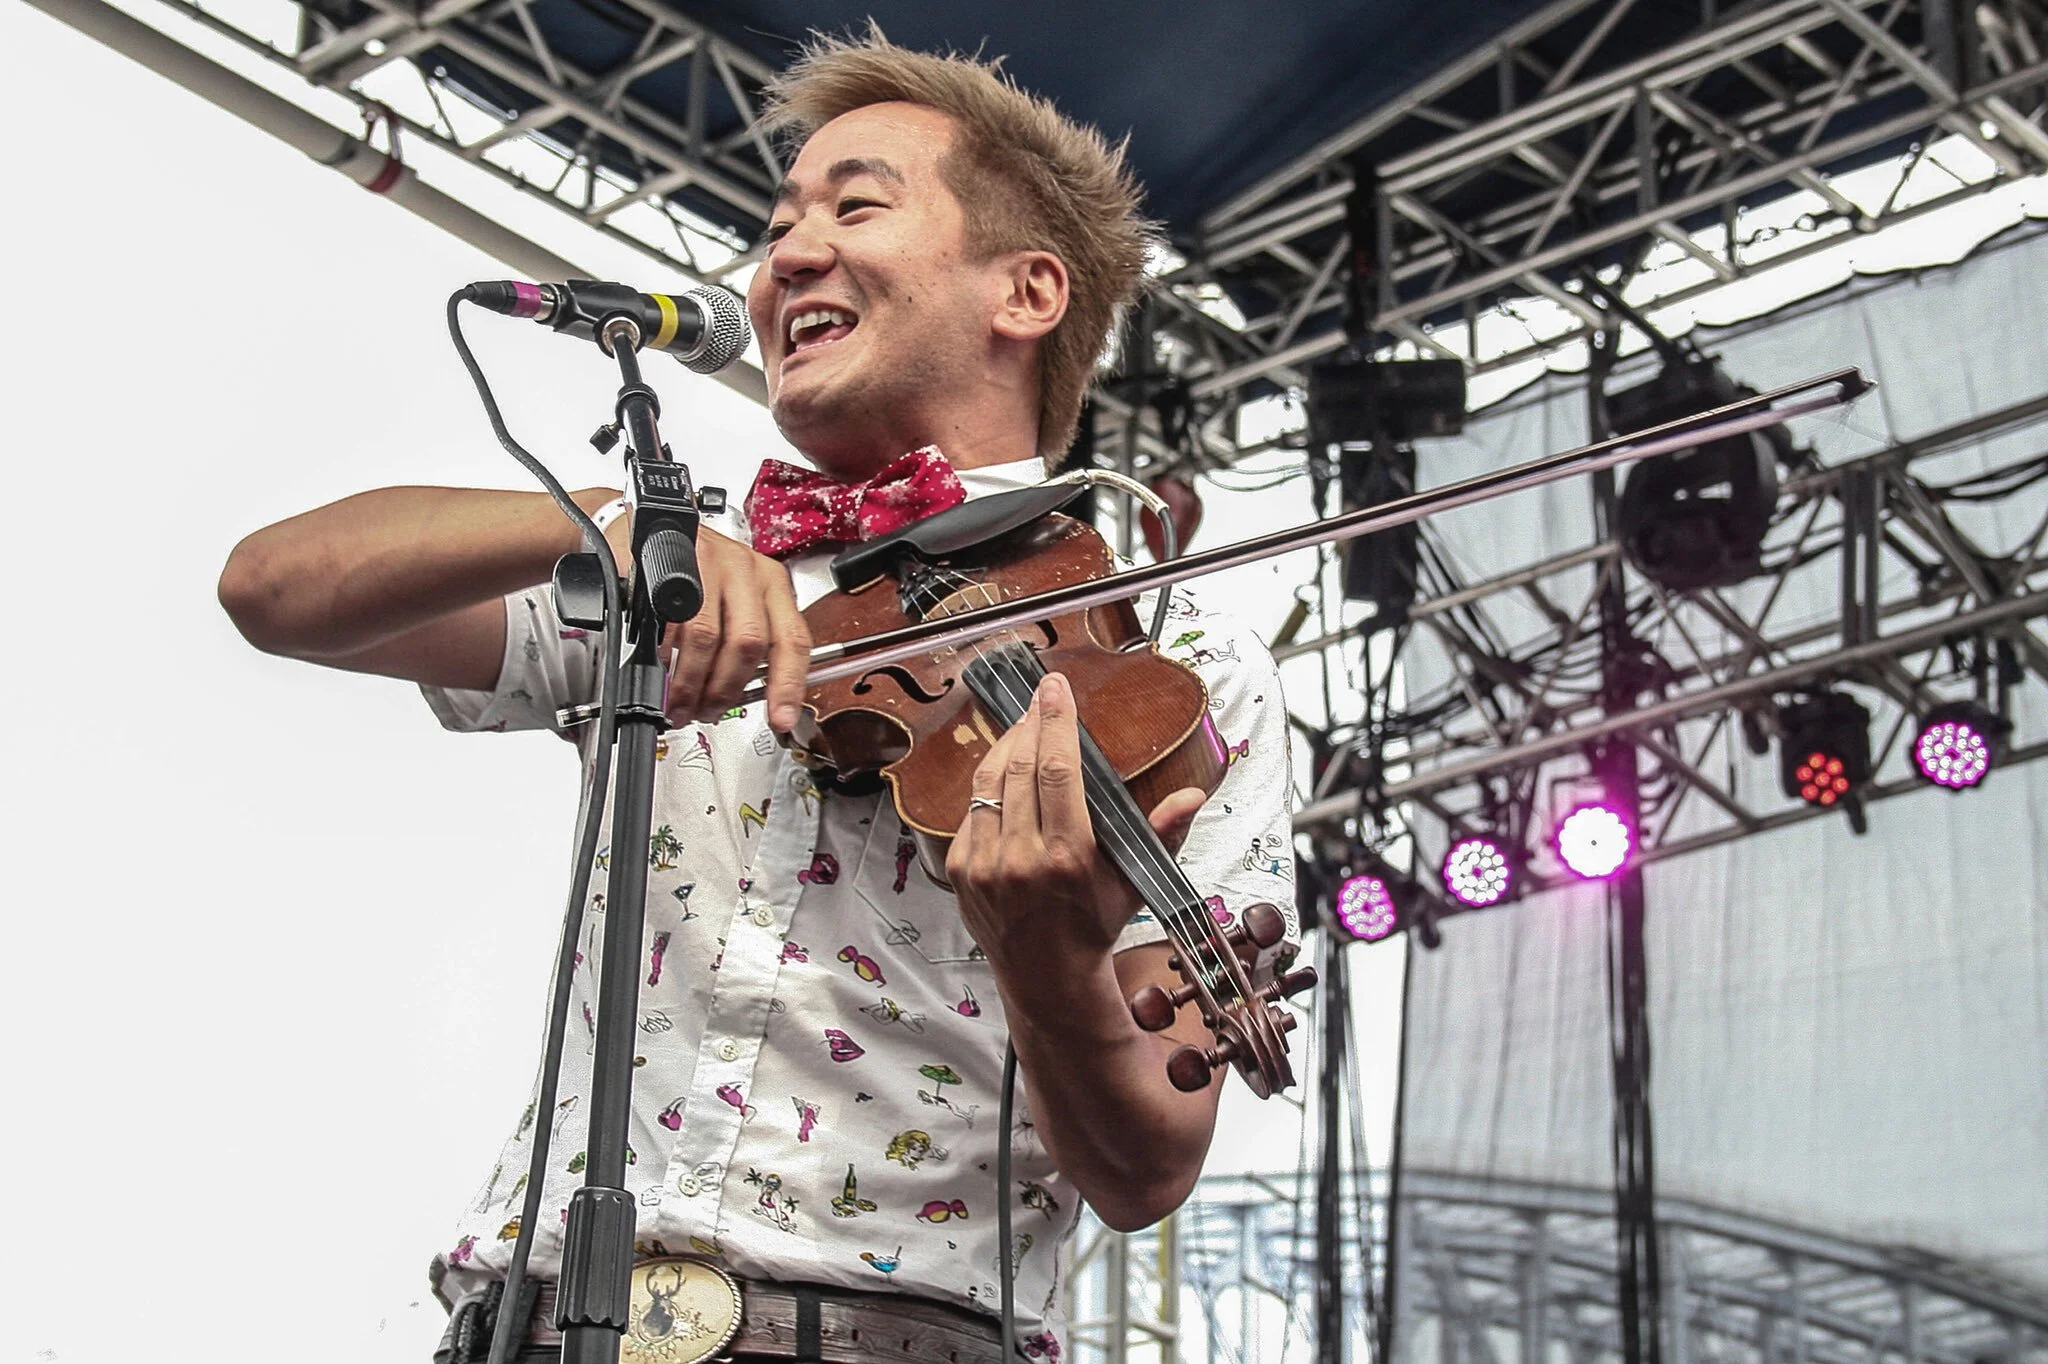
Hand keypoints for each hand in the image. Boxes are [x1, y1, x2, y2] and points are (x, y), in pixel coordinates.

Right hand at [601, 510, 811, 731]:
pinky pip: (672, 622)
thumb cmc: (697, 569)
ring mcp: (710, 563)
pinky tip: (663, 665)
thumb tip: (742, 697)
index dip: (788, 685)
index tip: (781, 719)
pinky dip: (666, 654)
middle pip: (749, 643)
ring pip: (709, 637)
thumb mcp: (735, 600)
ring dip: (693, 681)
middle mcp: (746, 570)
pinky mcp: (674, 563)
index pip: (792, 639)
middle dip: (726, 688)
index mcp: (772, 583)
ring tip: (682, 701)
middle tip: (709, 710)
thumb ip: (747, 644)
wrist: (652, 528)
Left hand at [945, 672, 1205, 974]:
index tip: (1057, 688)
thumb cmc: (1095, 925)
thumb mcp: (1135, 882)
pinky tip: (1005, 769)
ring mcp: (985, 864)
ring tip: (1024, 724)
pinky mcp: (961, 869)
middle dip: (1031, 721)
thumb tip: (1192, 793)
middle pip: (1021, 766)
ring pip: (989, 783)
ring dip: (1006, 745)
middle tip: (1041, 696)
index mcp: (1068, 857)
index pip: (1058, 770)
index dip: (1057, 721)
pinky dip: (990, 783)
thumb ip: (1163, 833)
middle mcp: (1021, 859)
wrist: (1048, 977)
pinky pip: (971, 810)